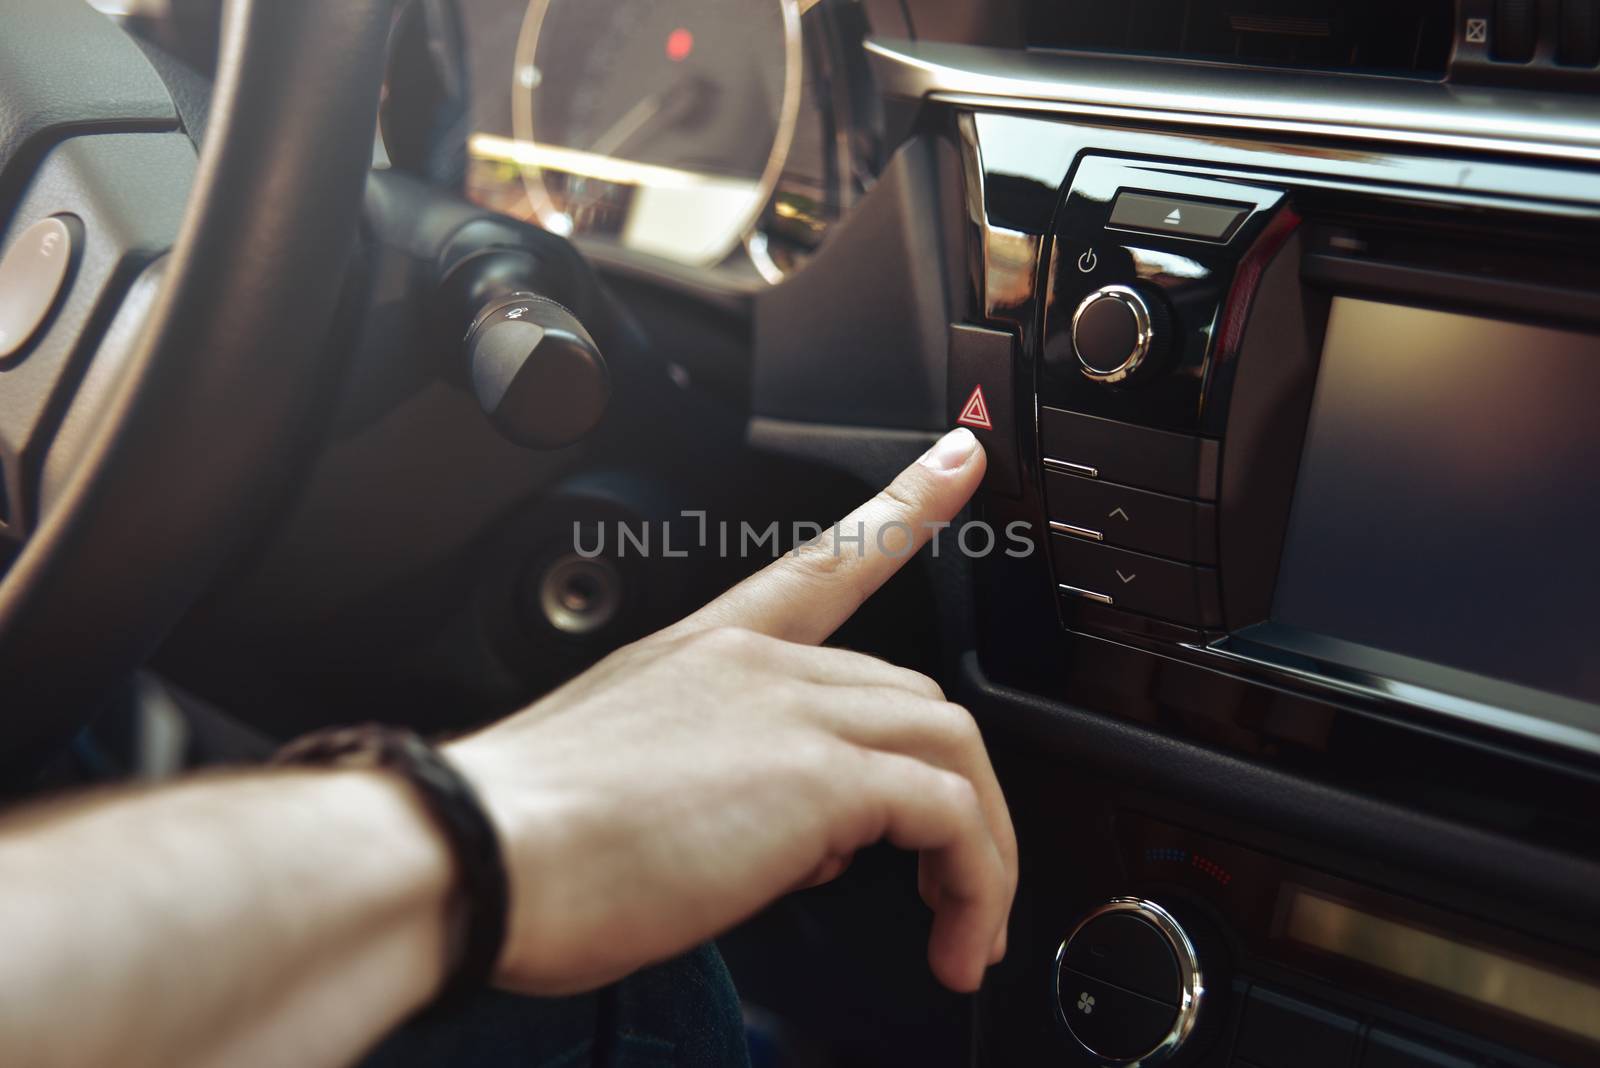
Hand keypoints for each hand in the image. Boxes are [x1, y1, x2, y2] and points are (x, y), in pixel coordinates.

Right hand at [446, 427, 1015, 995]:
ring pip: (949, 745)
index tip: (958, 460)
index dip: (904, 507)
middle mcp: (757, 666)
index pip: (826, 563)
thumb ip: (726, 790)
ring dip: (979, 845)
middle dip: (948, 794)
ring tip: (966, 928)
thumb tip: (800, 842)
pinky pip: (948, 814)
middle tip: (943, 885)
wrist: (475, 855)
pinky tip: (955, 932)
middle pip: (912, 698)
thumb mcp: (628, 786)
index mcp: (705, 653)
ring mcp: (790, 711)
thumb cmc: (525, 841)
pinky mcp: (816, 776)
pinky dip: (975, 879)